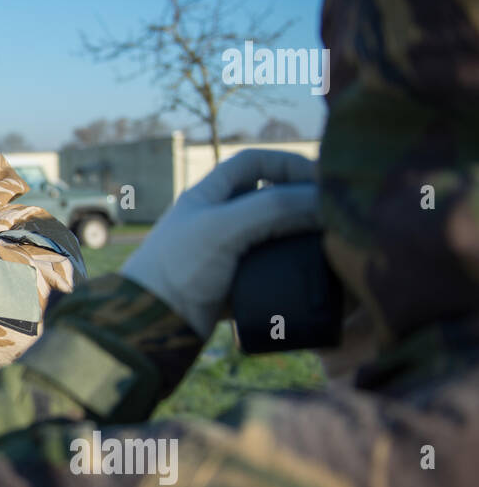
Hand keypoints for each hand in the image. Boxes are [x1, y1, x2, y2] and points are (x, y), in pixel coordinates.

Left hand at [120, 149, 321, 337]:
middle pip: (269, 197)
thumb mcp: (225, 228)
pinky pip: (271, 269)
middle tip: (335, 215)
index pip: (254, 162)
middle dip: (301, 201)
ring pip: (274, 234)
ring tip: (331, 244)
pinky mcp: (233, 283)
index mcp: (208, 195)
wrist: (152, 324)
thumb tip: (323, 201)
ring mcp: (226, 252)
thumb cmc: (177, 268)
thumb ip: (274, 208)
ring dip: (301, 236)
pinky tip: (312, 274)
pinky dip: (292, 269)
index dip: (289, 163)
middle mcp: (217, 219)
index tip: (322, 180)